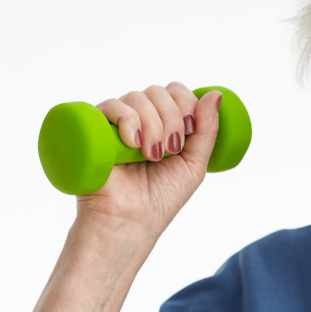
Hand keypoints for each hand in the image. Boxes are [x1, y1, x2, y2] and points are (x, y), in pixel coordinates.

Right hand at [75, 82, 220, 238]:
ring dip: (153, 125)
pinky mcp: (94, 130)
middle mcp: (139, 118)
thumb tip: (215, 94)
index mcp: (163, 123)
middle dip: (172, 118)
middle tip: (171, 149)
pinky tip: (133, 144)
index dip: (187, 103)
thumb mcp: (195, 163)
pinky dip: (128, 120)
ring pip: (137, 97)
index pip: (175, 91)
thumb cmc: (162, 196)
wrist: (131, 221)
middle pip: (158, 91)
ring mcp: (116, 123)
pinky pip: (111, 106)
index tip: (190, 132)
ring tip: (152, 155)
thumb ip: (207, 130)